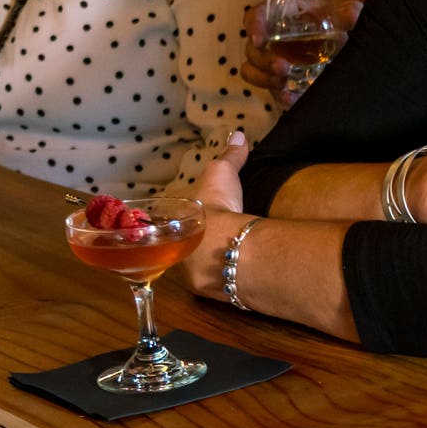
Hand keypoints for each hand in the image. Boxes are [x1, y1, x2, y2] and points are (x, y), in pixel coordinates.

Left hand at [178, 131, 254, 295]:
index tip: (206, 227)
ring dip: (217, 270)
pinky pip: (226, 287)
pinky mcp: (219, 294)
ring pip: (206, 275)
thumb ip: (230, 156)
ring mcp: (200, 279)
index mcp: (178, 230)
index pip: (180, 229)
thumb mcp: (222, 174)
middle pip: (189, 255)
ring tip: (236, 263)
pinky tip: (248, 278)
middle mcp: (183, 257)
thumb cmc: (215, 207)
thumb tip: (238, 133)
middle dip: (201, 252)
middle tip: (221, 247)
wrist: (224, 244)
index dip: (192, 227)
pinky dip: (235, 282)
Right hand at [239, 0, 367, 105]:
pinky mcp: (279, 81)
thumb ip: (351, 13)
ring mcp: (272, 62)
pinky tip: (290, 98)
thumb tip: (352, 14)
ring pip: (251, 70)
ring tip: (282, 82)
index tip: (260, 40)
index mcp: (282, 16)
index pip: (257, 15)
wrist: (342, 49)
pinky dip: (278, 95)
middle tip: (283, 68)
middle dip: (263, 60)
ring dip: (263, 78)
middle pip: (252, 49)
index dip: (254, 25)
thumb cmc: (335, 26)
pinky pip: (269, 90)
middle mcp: (272, 38)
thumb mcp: (344, 18)